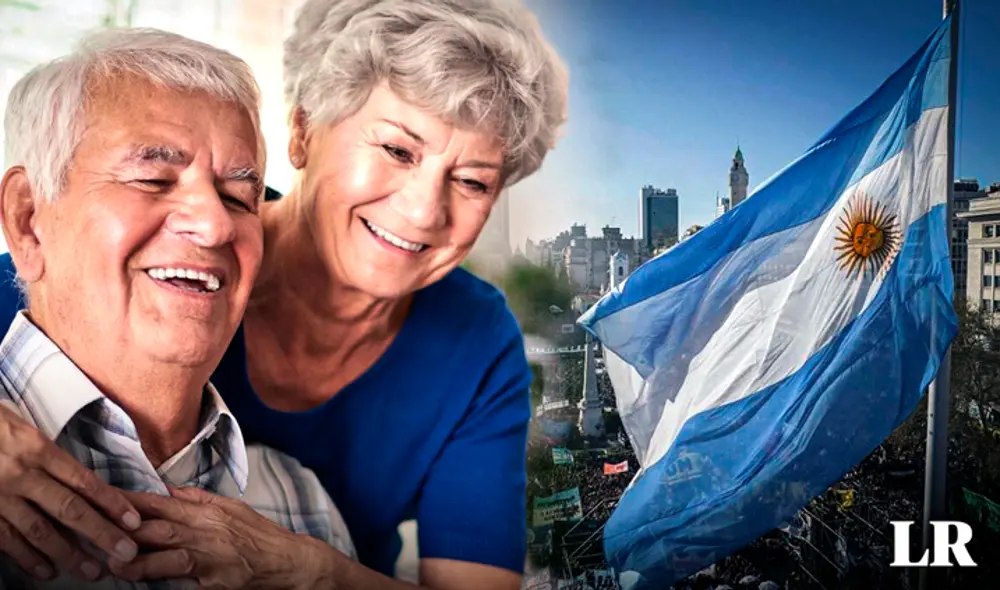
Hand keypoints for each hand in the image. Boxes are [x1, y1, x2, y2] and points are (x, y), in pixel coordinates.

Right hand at [0, 403, 140, 581]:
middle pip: (69, 509)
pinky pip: (6, 539)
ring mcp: (0, 496)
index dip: (111, 503)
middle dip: (100, 533)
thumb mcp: (25, 431)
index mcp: (38, 449)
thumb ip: (53, 456)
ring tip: (92, 571)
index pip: (83, 481)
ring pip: (39, 530)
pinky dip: (27, 558)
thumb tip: (85, 484)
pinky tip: (47, 571)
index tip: (133, 521)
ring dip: (68, 554)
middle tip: (125, 552)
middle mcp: (22, 474)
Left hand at [110, 486, 326, 588]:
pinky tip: (146, 584)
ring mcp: (212, 557)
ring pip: (170, 555)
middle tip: (94, 528)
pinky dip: (166, 582)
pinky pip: (188, 582)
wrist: (289, 560)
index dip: (128, 502)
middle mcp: (207, 531)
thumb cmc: (259, 535)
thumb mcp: (231, 507)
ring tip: (114, 564)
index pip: (159, 502)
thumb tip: (168, 490)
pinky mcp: (218, 582)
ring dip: (140, 559)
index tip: (99, 498)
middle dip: (125, 527)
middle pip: (159, 526)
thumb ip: (197, 499)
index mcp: (206, 511)